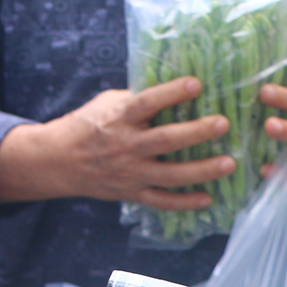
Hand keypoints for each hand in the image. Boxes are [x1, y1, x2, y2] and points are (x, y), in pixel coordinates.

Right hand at [0, 78, 231, 209]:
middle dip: (196, 132)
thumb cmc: (86, 125)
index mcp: (120, 118)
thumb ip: (136, 99)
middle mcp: (126, 146)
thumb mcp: (107, 103)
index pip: (148, 102)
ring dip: (201, 170)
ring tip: (228, 164)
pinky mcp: (130, 192)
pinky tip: (207, 198)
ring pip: (170, 175)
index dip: (172, 93)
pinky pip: (160, 201)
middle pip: (165, 140)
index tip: (197, 83)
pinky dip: (184, 203)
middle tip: (223, 124)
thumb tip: (173, 90)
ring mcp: (129, 172)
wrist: (58, 160)